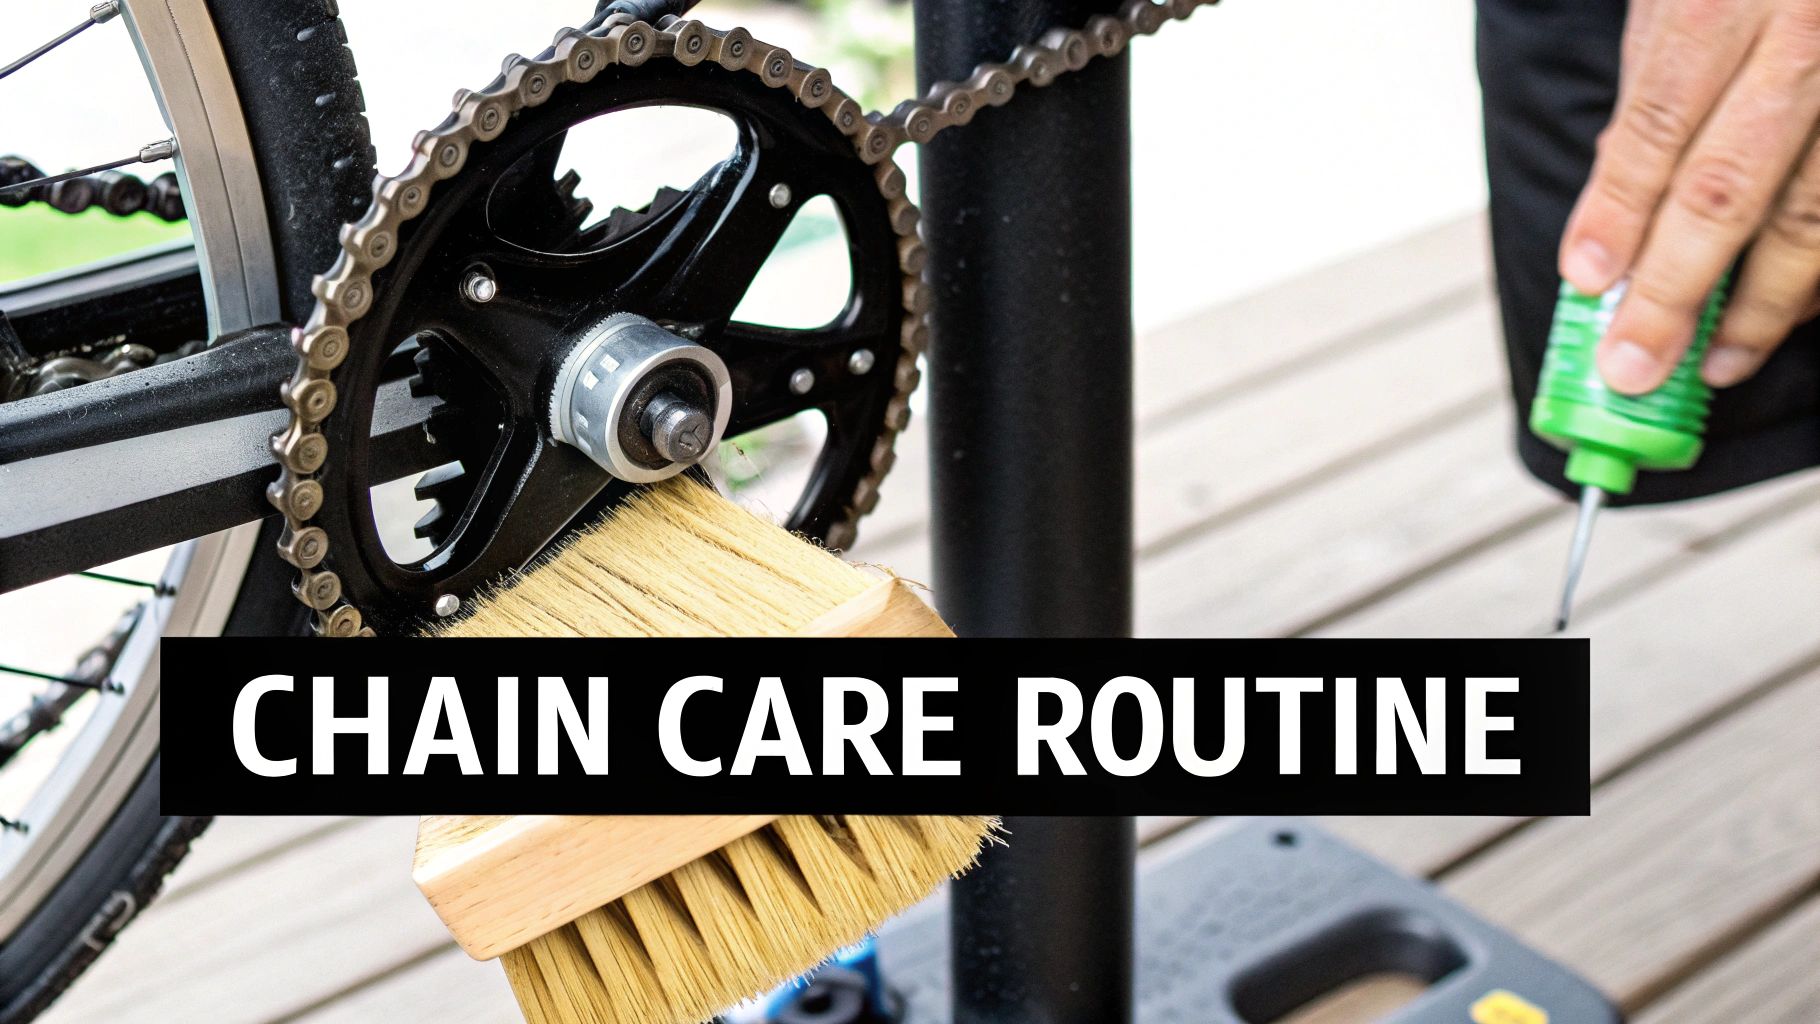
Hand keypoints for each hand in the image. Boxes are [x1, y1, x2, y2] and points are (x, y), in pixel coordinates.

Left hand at [1558, 0, 1819, 392]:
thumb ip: (1656, 91)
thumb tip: (1614, 197)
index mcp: (1724, 2)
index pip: (1657, 126)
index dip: (1618, 213)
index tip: (1587, 284)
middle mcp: (1806, 37)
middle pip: (1729, 185)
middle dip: (1675, 291)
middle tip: (1634, 365)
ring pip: (1815, 214)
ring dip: (1762, 303)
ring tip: (1716, 360)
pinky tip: (1793, 309)